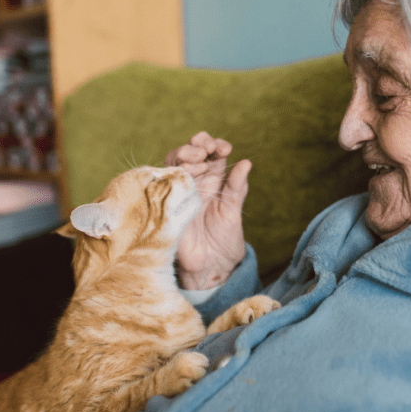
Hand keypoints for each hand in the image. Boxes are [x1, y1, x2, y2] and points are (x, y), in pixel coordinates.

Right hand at [165, 131, 250, 289]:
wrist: (211, 267)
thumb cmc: (224, 241)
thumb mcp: (234, 211)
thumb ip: (237, 187)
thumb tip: (247, 162)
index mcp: (213, 180)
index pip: (212, 153)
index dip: (216, 145)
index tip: (225, 148)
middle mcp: (195, 182)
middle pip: (190, 152)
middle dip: (198, 144)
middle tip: (208, 148)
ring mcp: (180, 191)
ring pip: (175, 162)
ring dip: (185, 154)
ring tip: (199, 158)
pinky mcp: (168, 204)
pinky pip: (163, 182)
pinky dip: (173, 173)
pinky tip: (186, 173)